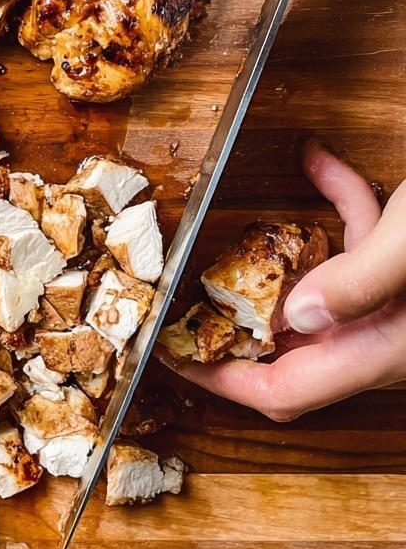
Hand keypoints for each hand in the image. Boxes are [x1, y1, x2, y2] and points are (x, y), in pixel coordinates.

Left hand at [171, 141, 405, 420]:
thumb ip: (363, 279)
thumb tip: (300, 317)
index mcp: (388, 348)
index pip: (282, 389)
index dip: (217, 378)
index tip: (166, 353)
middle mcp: (390, 334)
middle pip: (292, 341)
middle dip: (242, 307)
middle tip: (187, 281)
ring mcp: (402, 302)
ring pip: (325, 286)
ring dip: (296, 244)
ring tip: (271, 200)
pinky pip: (365, 248)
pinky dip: (343, 207)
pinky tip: (320, 159)